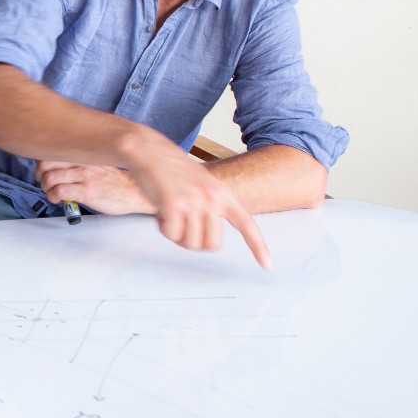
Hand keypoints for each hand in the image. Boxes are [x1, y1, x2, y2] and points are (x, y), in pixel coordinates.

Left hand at [36, 160, 150, 215]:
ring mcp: (85, 176)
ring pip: (50, 178)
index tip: (42, 171)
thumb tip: (56, 165)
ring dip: (45, 188)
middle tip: (45, 183)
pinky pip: (60, 191)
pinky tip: (57, 199)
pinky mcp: (88, 192)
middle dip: (39, 176)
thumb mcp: (95, 164)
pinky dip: (53, 196)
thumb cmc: (114, 181)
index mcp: (84, 154)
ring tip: (51, 192)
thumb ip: (78, 162)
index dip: (41, 162)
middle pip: (45, 163)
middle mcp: (83, 162)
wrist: (134, 192)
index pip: (51, 151)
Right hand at [127, 143, 272, 269]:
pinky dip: (164, 229)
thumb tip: (207, 238)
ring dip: (177, 234)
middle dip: (194, 242)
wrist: (150, 152)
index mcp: (222, 194)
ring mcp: (194, 201)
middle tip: (182, 227)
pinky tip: (161, 211)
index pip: (247, 224)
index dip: (258, 247)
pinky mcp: (175, 204)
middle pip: (212, 245)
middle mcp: (212, 198)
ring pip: (190, 243)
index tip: (267, 265)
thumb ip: (211, 207)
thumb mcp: (202, 184)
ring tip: (170, 214)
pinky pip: (171, 234)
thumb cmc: (172, 169)